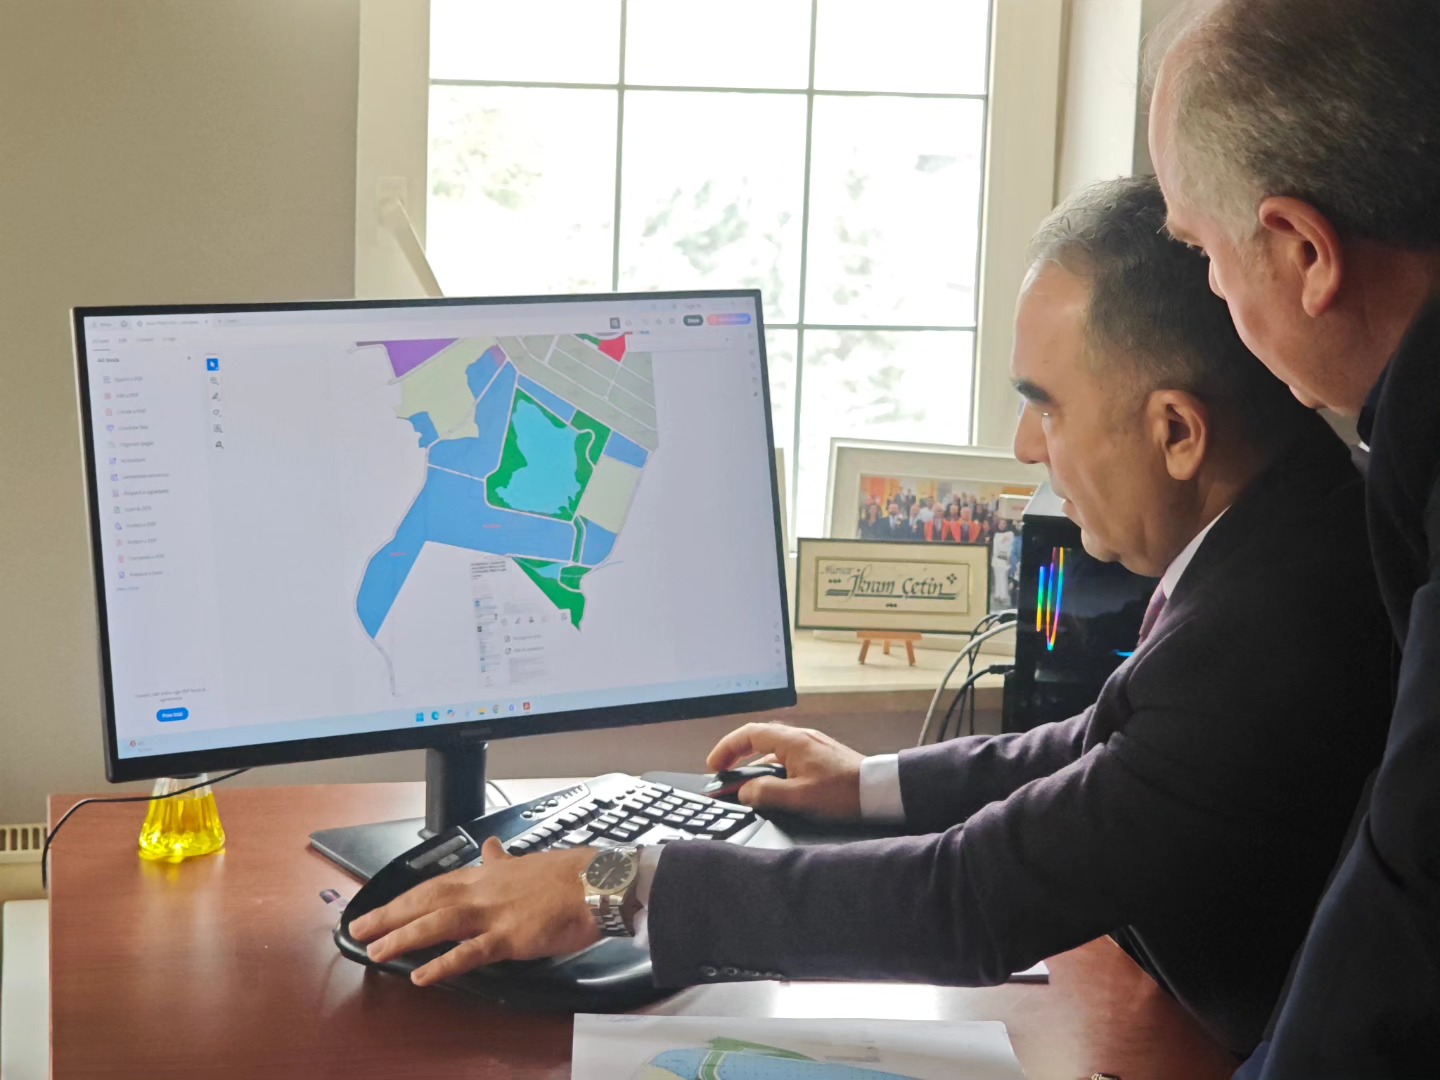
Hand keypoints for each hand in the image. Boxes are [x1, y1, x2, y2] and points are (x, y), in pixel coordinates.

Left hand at [348, 838, 598, 986]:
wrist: (596, 883)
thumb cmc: (567, 874)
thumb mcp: (527, 861)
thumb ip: (501, 859)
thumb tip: (490, 846)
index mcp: (486, 874)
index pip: (435, 884)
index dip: (405, 897)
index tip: (381, 908)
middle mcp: (483, 890)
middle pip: (426, 901)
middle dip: (390, 915)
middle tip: (359, 929)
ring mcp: (494, 913)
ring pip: (438, 923)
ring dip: (404, 936)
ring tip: (376, 951)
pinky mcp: (510, 936)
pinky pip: (470, 952)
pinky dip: (443, 963)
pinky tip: (421, 975)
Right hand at [706, 721, 863, 820]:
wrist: (880, 790)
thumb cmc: (843, 792)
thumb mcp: (799, 797)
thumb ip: (766, 793)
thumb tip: (744, 791)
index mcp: (792, 741)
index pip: (749, 734)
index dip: (727, 748)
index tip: (714, 766)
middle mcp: (801, 738)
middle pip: (758, 738)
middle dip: (737, 755)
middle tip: (723, 774)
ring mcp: (811, 746)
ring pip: (773, 750)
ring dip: (754, 765)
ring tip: (744, 785)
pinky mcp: (820, 757)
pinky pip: (787, 758)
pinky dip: (772, 769)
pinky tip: (773, 788)